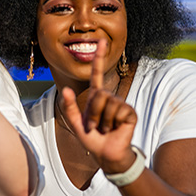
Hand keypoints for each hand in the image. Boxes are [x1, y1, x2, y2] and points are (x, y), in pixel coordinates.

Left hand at [60, 39, 137, 173]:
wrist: (106, 154)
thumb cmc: (92, 139)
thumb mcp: (75, 123)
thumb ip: (69, 107)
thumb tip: (66, 89)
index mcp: (96, 97)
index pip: (97, 74)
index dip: (98, 58)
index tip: (101, 41)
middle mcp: (109, 98)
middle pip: (98, 94)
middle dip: (92, 113)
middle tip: (94, 126)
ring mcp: (120, 105)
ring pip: (107, 103)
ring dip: (101, 120)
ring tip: (104, 128)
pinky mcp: (129, 113)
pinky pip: (118, 110)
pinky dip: (112, 122)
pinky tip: (115, 129)